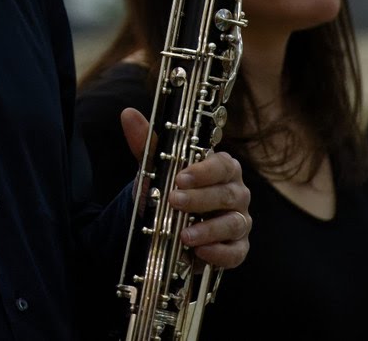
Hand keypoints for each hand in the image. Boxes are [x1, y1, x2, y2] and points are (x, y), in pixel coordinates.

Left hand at [121, 108, 250, 269]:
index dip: (204, 172)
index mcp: (222, 169)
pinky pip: (236, 252)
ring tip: (184, 235)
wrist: (166, 221)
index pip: (223, 165)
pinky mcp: (236, 247)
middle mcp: (236, 193)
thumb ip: (146, 142)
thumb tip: (128, 114)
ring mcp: (239, 220)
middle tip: (174, 201)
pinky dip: (219, 253)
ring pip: (233, 223)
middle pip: (228, 194)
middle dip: (200, 199)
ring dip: (208, 230)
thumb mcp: (156, 166)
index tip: (180, 177)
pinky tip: (200, 252)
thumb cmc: (169, 188)